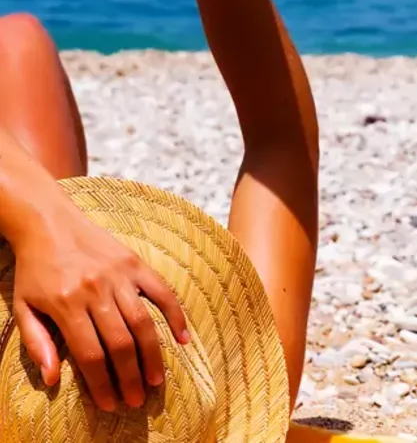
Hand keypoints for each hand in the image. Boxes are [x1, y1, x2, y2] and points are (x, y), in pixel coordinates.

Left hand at [13, 209, 188, 410]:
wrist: (49, 222)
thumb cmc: (34, 268)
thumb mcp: (24, 307)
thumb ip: (37, 344)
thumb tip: (53, 379)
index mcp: (67, 303)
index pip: (90, 354)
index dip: (102, 383)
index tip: (110, 404)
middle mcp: (96, 290)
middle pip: (120, 343)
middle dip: (130, 376)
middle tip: (138, 400)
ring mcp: (120, 274)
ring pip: (142, 322)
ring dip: (152, 354)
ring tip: (157, 380)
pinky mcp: (135, 262)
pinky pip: (162, 291)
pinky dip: (175, 314)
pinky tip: (183, 338)